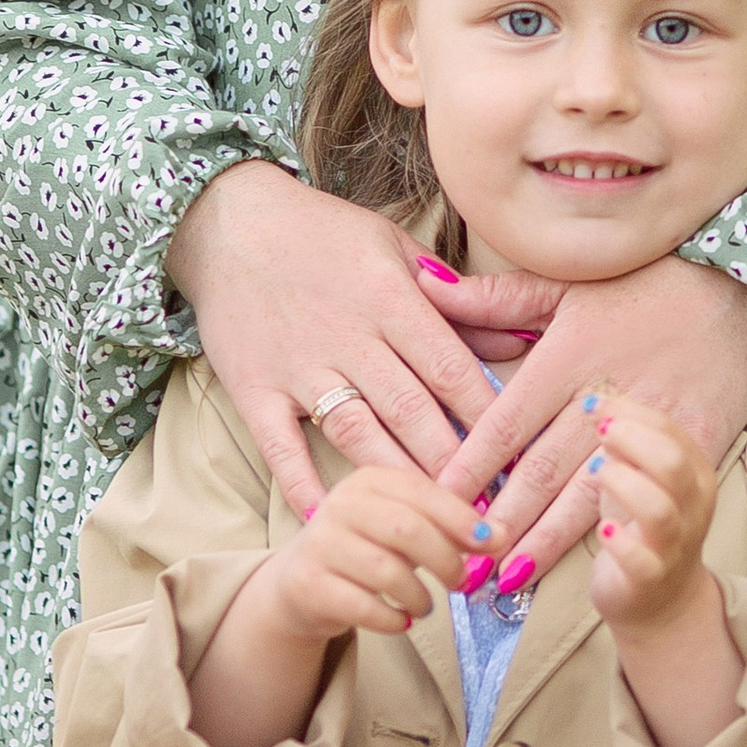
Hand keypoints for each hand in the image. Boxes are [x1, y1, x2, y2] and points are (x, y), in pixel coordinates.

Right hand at [166, 160, 504, 517]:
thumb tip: (519, 340)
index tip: (519, 455)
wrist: (227, 222)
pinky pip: (281, 447)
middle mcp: (348, 334)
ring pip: (357, 434)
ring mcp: (298, 365)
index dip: (488, 416)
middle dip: (454, 463)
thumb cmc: (320, 232)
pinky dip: (304, 485)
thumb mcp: (393, 248)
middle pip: (411, 410)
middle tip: (488, 509)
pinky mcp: (255, 389)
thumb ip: (456, 300)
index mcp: (389, 297)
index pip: (450, 366)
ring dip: (398, 480)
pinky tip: (332, 519)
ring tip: (434, 524)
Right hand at [185, 466, 479, 746]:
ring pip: (387, 571)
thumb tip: (500, 535)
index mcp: (367, 480)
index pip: (422, 491)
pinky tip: (401, 620)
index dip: (461, 518)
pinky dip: (393, 619)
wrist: (298, 584)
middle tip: (462, 581)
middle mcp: (339, 504)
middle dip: (445, 559)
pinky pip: (364, 607)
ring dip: (420, 595)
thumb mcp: (401, 526)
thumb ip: (445, 524)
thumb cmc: (365, 550)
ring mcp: (320, 544)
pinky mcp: (307, 585)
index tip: (493, 542)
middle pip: (407, 529)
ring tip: (426, 604)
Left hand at [430, 255, 746, 584]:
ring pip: (587, 495)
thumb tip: (423, 283)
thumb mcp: (566, 283)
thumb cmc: (644, 285)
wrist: (738, 293)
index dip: (472, 461)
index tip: (436, 496)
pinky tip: (589, 560)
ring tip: (506, 576)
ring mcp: (653, 426)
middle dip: (500, 517)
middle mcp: (606, 394)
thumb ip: (496, 298)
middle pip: (542, 468)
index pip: (508, 419)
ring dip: (545, 539)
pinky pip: (650, 498)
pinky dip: (615, 531)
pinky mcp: (695, 448)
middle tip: (462, 553)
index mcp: (570, 355)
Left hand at [585, 397, 719, 634]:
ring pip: (658, 509)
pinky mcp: (650, 579)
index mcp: (695, 473)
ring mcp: (674, 545)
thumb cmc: (644, 525)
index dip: (630, 412)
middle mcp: (693, 508)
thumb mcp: (641, 476)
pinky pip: (641, 561)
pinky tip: (605, 529)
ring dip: (621, 483)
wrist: (660, 601)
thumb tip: (598, 401)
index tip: (594, 404)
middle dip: (631, 440)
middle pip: (672, 463)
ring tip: (596, 473)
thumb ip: (628, 442)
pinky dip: (620, 542)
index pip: (671, 430)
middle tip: (599, 432)